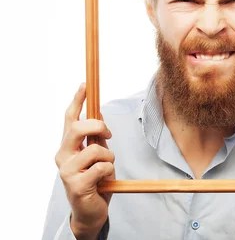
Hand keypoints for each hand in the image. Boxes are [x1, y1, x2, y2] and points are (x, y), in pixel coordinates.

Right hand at [54, 83, 114, 238]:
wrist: (90, 212)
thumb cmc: (94, 181)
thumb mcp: (96, 156)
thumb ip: (94, 139)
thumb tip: (98, 115)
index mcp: (67, 147)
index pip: (70, 119)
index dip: (77, 101)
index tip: (85, 85)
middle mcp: (63, 157)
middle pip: (78, 128)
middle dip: (98, 126)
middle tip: (108, 135)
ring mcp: (67, 171)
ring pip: (96, 149)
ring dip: (109, 157)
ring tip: (105, 170)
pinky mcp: (77, 185)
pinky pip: (103, 167)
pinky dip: (109, 172)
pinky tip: (103, 181)